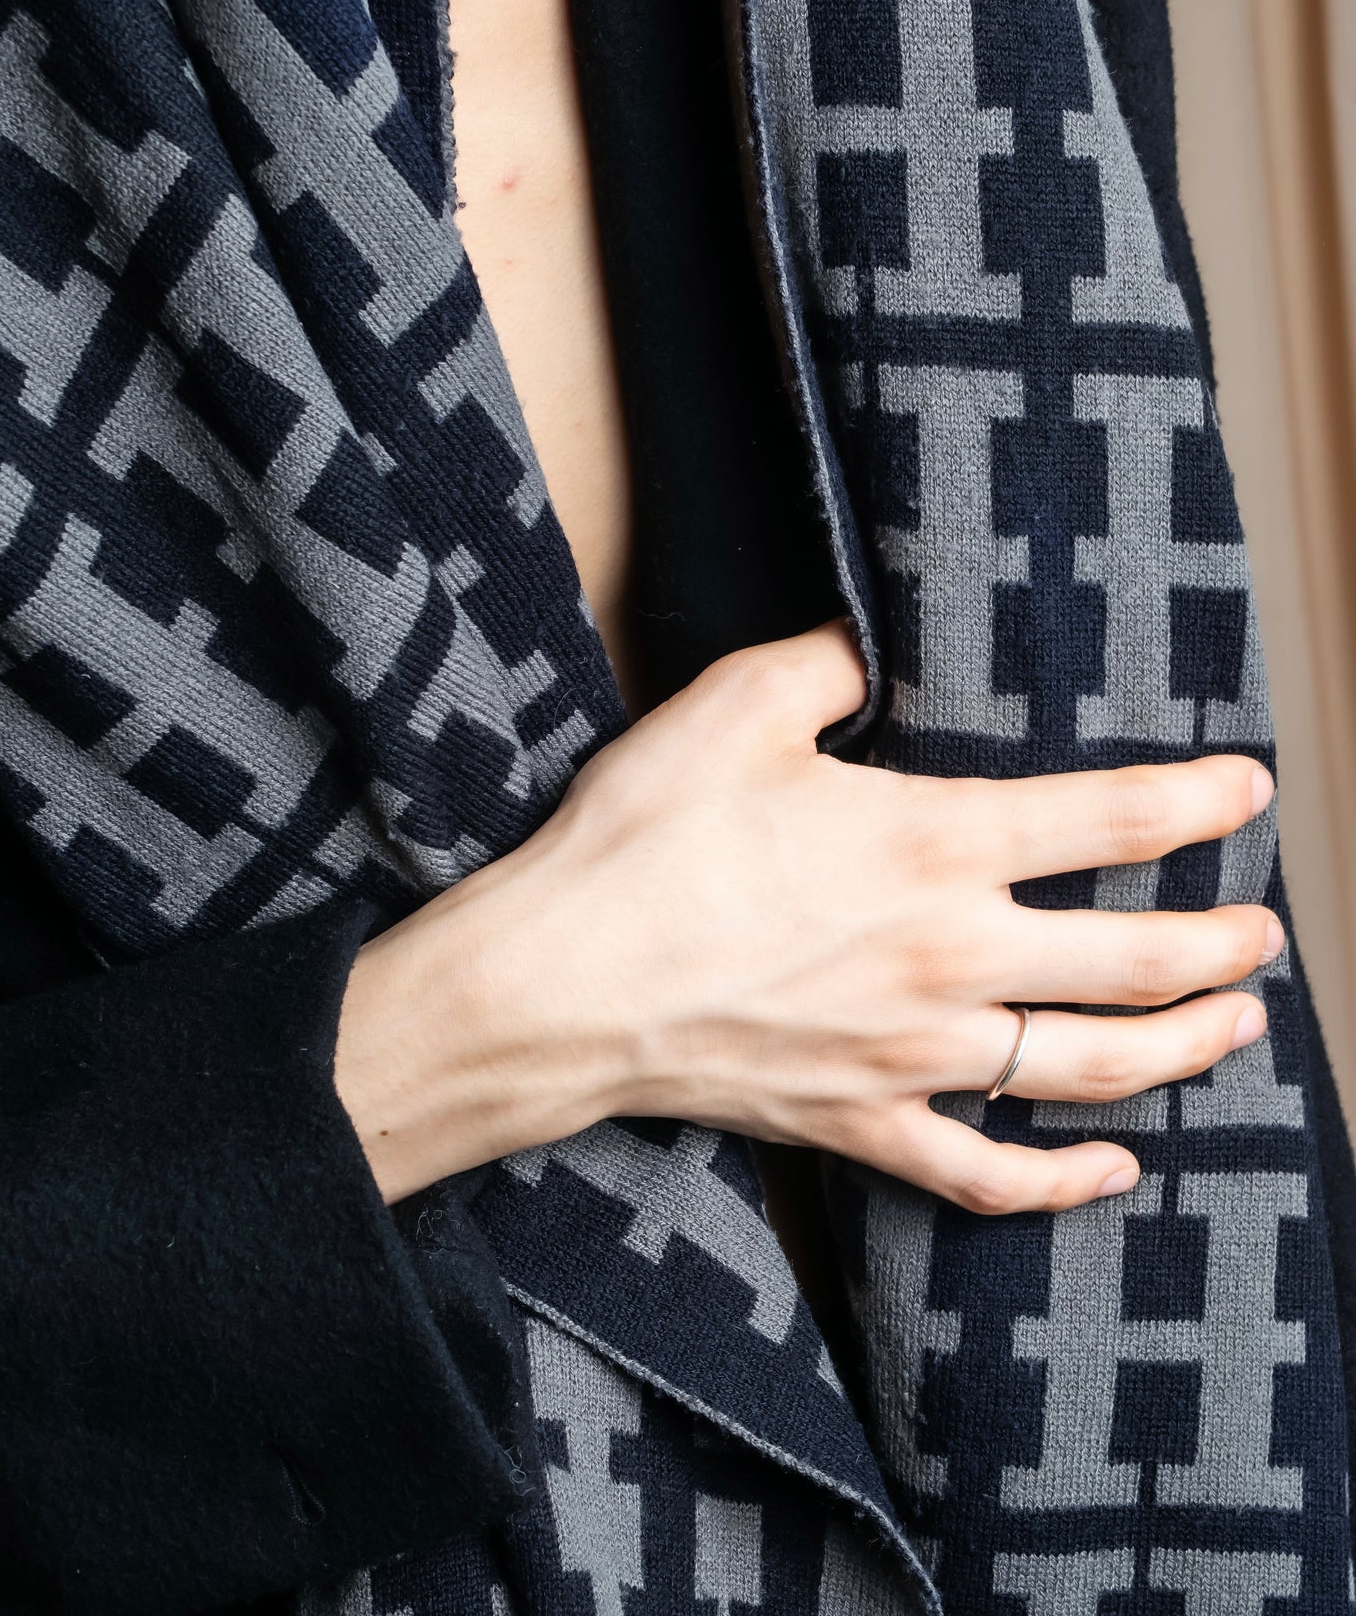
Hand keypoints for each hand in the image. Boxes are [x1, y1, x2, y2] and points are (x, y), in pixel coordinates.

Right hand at [336, 620, 1278, 1212]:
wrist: (562, 983)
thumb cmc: (644, 841)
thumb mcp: (735, 707)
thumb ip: (827, 665)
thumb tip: (868, 646)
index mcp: (935, 843)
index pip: (1112, 819)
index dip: (1200, 802)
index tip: (1250, 790)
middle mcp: (952, 957)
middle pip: (1137, 960)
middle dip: (1222, 945)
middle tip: (1265, 932)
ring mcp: (916, 1055)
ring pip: (1091, 1066)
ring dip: (1184, 1048)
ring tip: (1237, 1027)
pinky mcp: (863, 1124)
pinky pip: (986, 1174)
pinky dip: (1061, 1181)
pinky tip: (1112, 1173)